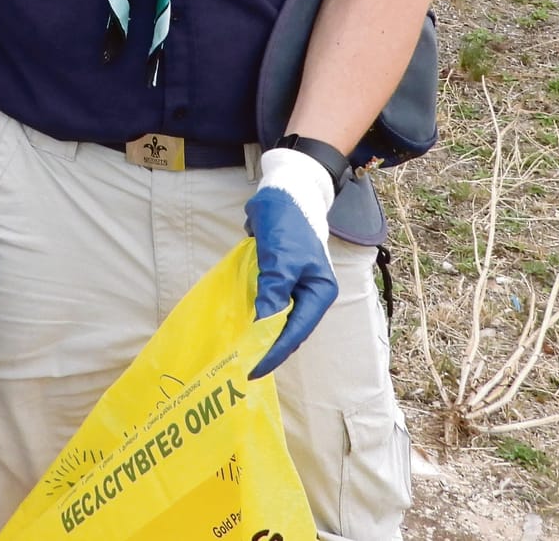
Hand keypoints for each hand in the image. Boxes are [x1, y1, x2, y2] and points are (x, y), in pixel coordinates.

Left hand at [246, 147, 338, 376]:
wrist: (286, 189)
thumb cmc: (287, 222)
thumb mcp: (280, 259)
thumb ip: (273, 293)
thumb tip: (262, 329)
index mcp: (319, 292)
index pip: (296, 332)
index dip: (274, 352)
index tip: (251, 368)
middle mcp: (311, 293)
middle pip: (289, 329)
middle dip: (267, 347)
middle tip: (241, 365)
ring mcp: (296, 286)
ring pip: (278, 319)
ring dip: (261, 334)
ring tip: (239, 353)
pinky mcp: (280, 277)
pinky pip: (268, 304)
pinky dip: (256, 315)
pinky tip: (239, 326)